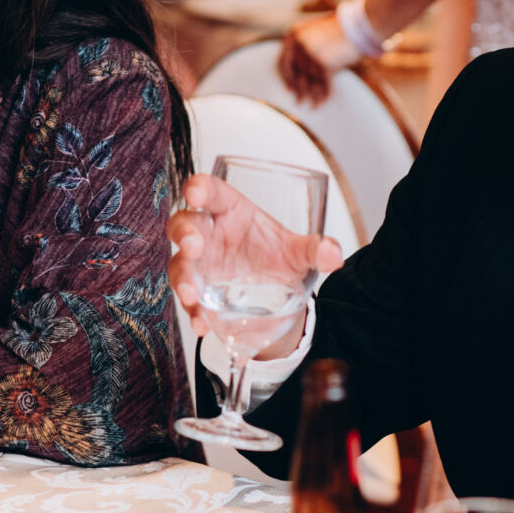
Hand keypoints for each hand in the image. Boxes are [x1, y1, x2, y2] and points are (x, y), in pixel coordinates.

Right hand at [167, 174, 342, 356]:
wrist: (276, 297)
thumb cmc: (276, 257)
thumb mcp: (298, 253)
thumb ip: (315, 250)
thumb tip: (333, 255)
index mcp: (231, 211)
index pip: (211, 191)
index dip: (200, 188)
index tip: (195, 193)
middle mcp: (209, 234)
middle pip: (184, 224)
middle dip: (184, 233)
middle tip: (194, 246)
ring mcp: (200, 264)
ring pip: (179, 264)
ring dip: (182, 278)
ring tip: (191, 294)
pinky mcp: (199, 292)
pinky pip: (190, 300)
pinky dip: (193, 312)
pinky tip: (202, 324)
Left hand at [279, 13, 359, 105]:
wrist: (360, 23)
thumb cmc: (342, 27)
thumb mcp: (316, 30)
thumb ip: (305, 45)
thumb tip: (301, 69)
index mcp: (294, 34)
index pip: (283, 61)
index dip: (286, 77)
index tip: (288, 88)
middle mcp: (299, 44)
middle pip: (295, 74)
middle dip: (298, 89)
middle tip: (298, 101)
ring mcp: (310, 54)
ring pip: (310, 80)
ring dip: (313, 94)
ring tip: (314, 105)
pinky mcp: (324, 63)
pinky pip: (323, 82)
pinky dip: (324, 93)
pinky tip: (324, 101)